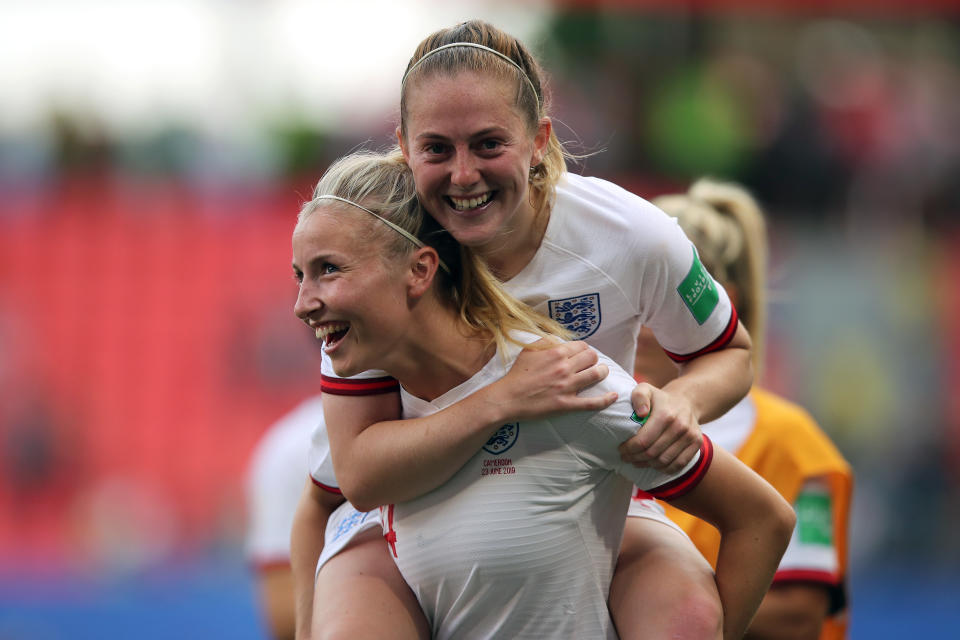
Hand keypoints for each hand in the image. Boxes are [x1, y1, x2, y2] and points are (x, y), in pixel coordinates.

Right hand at [491, 340, 616, 420]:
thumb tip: (559, 339)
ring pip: (596, 375)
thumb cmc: (516, 374)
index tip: (582, 355)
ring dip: (602, 373)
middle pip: (592, 357)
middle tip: (591, 364)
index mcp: (556, 353)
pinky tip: (614, 396)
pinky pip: (592, 403)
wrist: (507, 398)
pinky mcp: (566, 404)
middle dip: (594, 359)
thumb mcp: (528, 350)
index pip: (582, 346)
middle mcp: (564, 368)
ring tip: (601, 374)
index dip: (584, 350)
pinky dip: (606, 400)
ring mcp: (567, 386)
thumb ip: (546, 341)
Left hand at [618, 383, 702, 472]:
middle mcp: (680, 426)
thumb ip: (639, 396)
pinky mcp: (697, 443)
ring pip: (664, 461)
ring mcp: (690, 435)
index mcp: (665, 414)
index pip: (643, 440)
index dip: (629, 449)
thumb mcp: (645, 389)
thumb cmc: (660, 399)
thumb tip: (641, 413)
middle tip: (626, 457)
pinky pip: (678, 464)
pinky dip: (664, 469)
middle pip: (652, 453)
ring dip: (647, 465)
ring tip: (636, 461)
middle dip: (635, 458)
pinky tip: (653, 464)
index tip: (621, 449)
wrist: (685, 400)